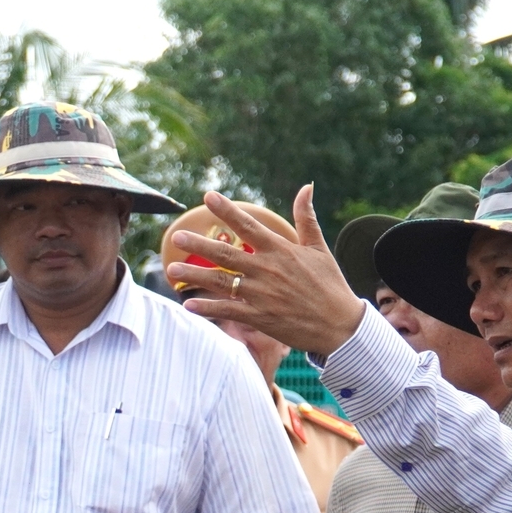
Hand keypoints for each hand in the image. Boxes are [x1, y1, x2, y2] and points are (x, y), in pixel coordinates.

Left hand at [167, 185, 367, 355]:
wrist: (340, 325)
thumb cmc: (329, 284)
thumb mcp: (319, 248)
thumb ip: (306, 218)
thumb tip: (306, 187)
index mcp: (281, 250)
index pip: (248, 225)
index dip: (227, 210)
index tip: (208, 196)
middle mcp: (267, 270)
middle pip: (226, 254)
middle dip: (199, 244)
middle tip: (177, 236)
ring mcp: (262, 294)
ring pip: (221, 282)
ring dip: (194, 275)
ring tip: (171, 269)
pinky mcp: (260, 317)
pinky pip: (228, 311)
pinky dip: (208, 308)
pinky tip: (188, 304)